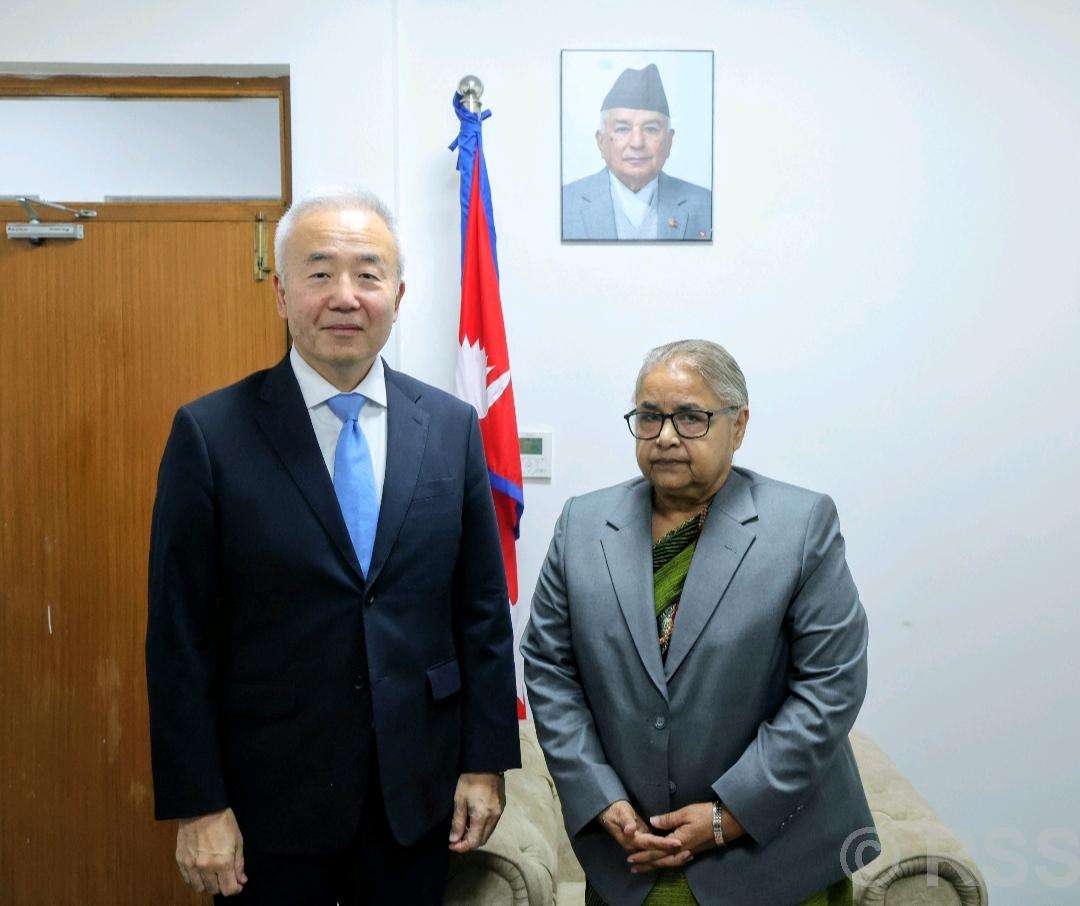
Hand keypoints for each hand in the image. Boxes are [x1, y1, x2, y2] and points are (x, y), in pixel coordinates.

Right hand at [175, 807, 246, 895]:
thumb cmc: (222, 821)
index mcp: (223, 862)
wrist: (201, 808)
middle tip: (226, 876)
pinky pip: (188, 880)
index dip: (235, 889)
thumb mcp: (238, 841)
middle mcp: (206, 867)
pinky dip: (195, 879)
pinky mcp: (181, 861)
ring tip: (213, 874)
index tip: (237, 885)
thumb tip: (241, 880)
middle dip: (222, 885)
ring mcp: (191, 865)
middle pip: (214, 890)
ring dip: (208, 885)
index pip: (229, 889)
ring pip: (200, 888)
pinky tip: (201, 871)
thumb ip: (239, 863)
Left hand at [448, 772, 505, 851]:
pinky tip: (474, 820)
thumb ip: (457, 822)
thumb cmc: (469, 781)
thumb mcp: (459, 800)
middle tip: (456, 839)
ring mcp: (499, 812)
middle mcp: (494, 817)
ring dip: (476, 835)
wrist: (486, 763)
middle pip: (483, 839)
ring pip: (488, 832)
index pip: (473, 841)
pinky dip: (483, 827)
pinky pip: (492, 824)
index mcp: (482, 817)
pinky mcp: (502, 806)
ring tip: (463, 830)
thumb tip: (454, 840)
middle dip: (468, 843)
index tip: (451, 844)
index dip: (462, 846)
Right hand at [598, 800, 682, 860]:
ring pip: (659, 857)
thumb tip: (630, 830)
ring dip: (673, 857)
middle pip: (656, 856)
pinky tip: (681, 852)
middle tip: (689, 853)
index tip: (678, 842)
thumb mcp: (621, 813)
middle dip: (673, 856)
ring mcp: (641, 848)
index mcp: (632, 841)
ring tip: (689, 855)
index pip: (651, 843)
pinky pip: (658, 853)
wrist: (610, 813)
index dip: (664, 844)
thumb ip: (626, 822)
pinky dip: (669, 854)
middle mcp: (637, 848)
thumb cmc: (617, 811)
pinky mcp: (645, 844)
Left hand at [627, 802, 745, 872]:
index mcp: (678, 842)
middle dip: (646, 864)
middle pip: (661, 861)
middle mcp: (682, 850)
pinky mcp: (694, 850)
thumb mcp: (685, 813)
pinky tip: (665, 862)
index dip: (643, 855)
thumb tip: (652, 822)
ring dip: (656, 865)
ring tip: (645, 867)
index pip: (656, 851)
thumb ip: (668, 819)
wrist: (726, 822)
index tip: (630, 858)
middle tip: (633, 868)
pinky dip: (668, 863)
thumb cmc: (705, 815)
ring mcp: (689, 851)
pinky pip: (677, 860)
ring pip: (669, 863)